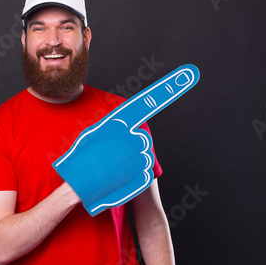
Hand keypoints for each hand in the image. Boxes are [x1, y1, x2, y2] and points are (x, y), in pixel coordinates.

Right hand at [53, 64, 199, 215]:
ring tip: (114, 171)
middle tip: (115, 158)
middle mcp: (131, 137)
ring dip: (133, 163)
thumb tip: (123, 126)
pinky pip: (145, 173)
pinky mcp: (143, 174)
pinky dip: (135, 178)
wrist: (77, 189)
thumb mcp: (91, 137)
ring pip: (145, 156)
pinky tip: (119, 180)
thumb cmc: (80, 161)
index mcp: (117, 123)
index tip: (188, 75)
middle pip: (143, 138)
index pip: (144, 104)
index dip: (167, 90)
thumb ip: (111, 128)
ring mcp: (139, 156)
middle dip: (133, 147)